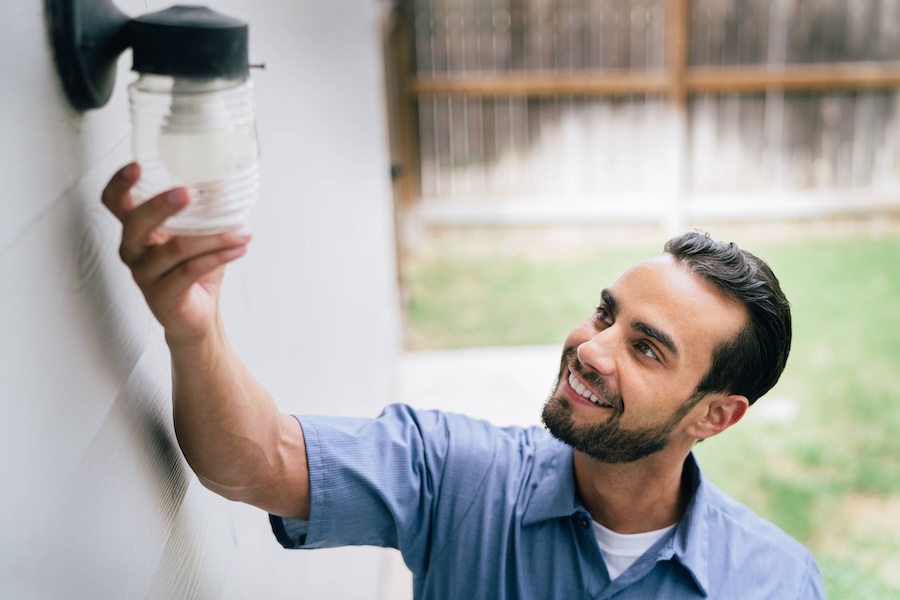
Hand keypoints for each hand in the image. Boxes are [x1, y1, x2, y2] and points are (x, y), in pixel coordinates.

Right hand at [102, 162, 252, 342]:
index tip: (136, 166)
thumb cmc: (193, 270)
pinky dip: (219, 257)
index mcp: (137, 231)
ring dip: (215, 238)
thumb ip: (204, 211)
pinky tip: (240, 249)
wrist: (197, 316)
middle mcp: (133, 251)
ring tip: (244, 232)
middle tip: (187, 192)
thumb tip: (229, 180)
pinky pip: (190, 271)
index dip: (119, 185)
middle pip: (135, 223)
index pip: (115, 203)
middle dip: (160, 205)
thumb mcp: (197, 235)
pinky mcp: (162, 296)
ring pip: (175, 249)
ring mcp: (144, 275)